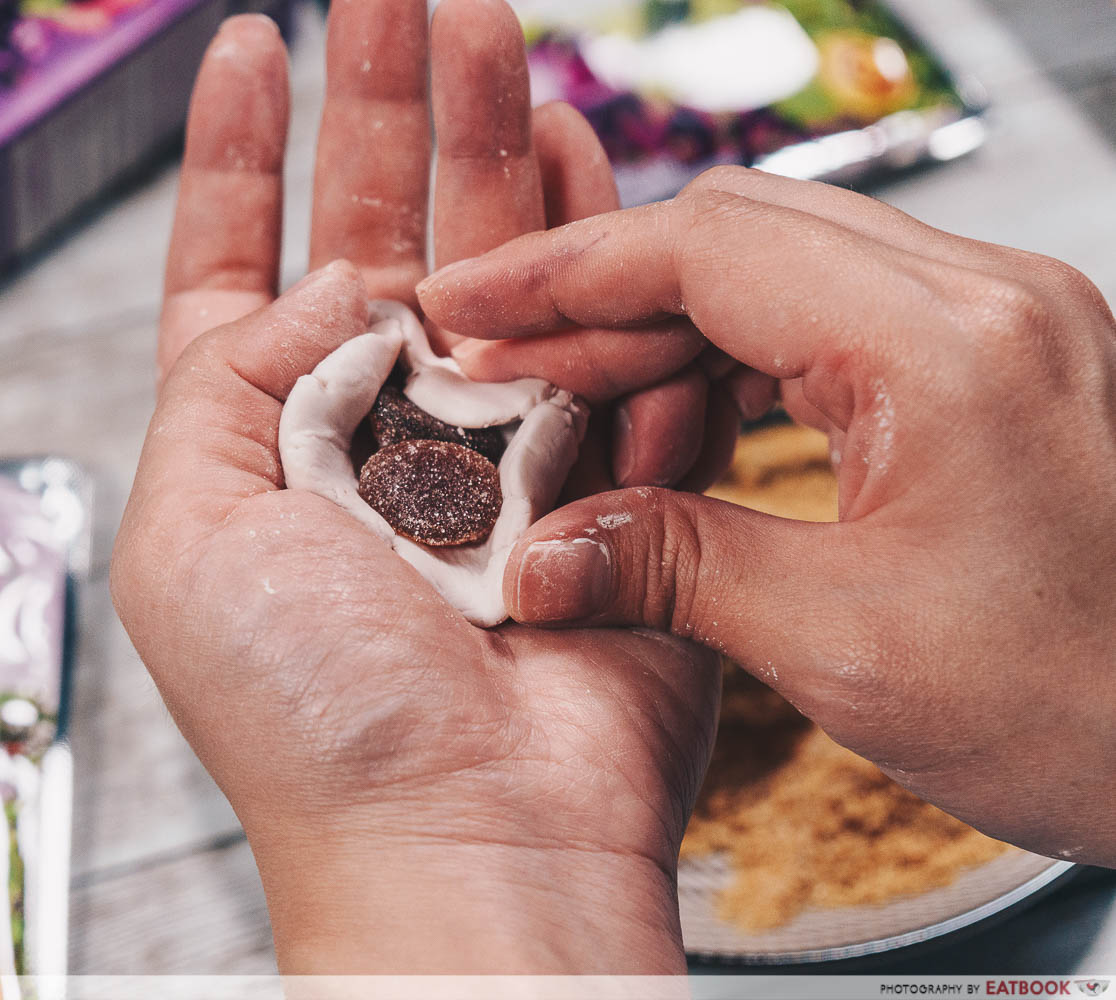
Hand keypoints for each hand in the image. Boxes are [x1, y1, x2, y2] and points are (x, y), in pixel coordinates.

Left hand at [113, 2, 723, 973]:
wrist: (466, 834)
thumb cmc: (308, 716)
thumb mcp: (186, 528)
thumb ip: (234, 376)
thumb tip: (344, 274)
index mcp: (260, 447)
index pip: (236, 268)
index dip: (238, 155)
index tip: (247, 48)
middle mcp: (376, 435)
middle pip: (375, 229)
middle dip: (382, 105)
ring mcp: (491, 447)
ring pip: (495, 259)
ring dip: (490, 139)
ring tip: (489, 26)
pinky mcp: (600, 473)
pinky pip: (602, 330)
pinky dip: (592, 240)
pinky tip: (579, 150)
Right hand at [417, 164, 1115, 864]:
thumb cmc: (1092, 707)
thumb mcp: (845, 647)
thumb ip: (672, 571)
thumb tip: (545, 555)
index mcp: (947, 345)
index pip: (709, 248)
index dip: (564, 271)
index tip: (469, 295)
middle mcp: (983, 302)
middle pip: (736, 239)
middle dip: (601, 303)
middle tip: (505, 374)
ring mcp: (996, 324)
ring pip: (776, 275)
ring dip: (663, 340)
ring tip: (586, 433)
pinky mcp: (990, 364)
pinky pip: (827, 324)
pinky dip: (731, 368)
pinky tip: (681, 438)